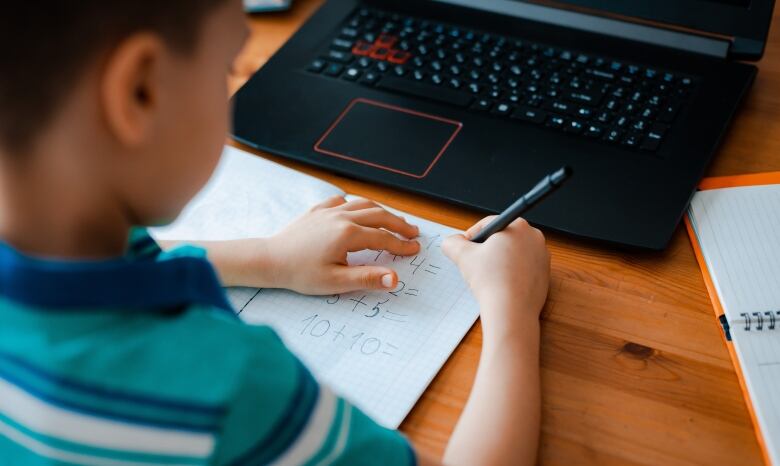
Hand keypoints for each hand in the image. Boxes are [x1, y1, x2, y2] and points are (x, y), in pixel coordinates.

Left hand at [264, 195, 420, 294]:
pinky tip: (358, 211)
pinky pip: (343, 201)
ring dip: (382, 212)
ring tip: (394, 220)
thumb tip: (395, 279)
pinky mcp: (317, 210)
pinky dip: (356, 204)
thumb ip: (367, 279)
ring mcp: (328, 211)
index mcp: (348, 234)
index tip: (415, 249)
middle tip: (413, 232)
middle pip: (379, 216)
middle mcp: (341, 217)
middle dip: (398, 224)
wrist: (269, 259)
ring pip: (363, 204)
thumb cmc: (300, 273)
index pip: (383, 238)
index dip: (401, 244)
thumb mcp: (336, 281)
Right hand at [442, 216, 549, 336]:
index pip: (488, 224)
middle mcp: (534, 236)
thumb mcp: (462, 256)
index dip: (472, 237)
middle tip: (477, 264)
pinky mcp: (544, 273)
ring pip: (513, 253)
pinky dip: (512, 273)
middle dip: (488, 249)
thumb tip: (451, 241)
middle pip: (502, 238)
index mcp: (517, 225)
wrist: (512, 310)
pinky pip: (523, 268)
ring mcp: (542, 256)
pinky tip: (501, 284)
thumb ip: (453, 243)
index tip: (466, 250)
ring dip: (499, 261)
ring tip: (489, 276)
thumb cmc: (491, 280)